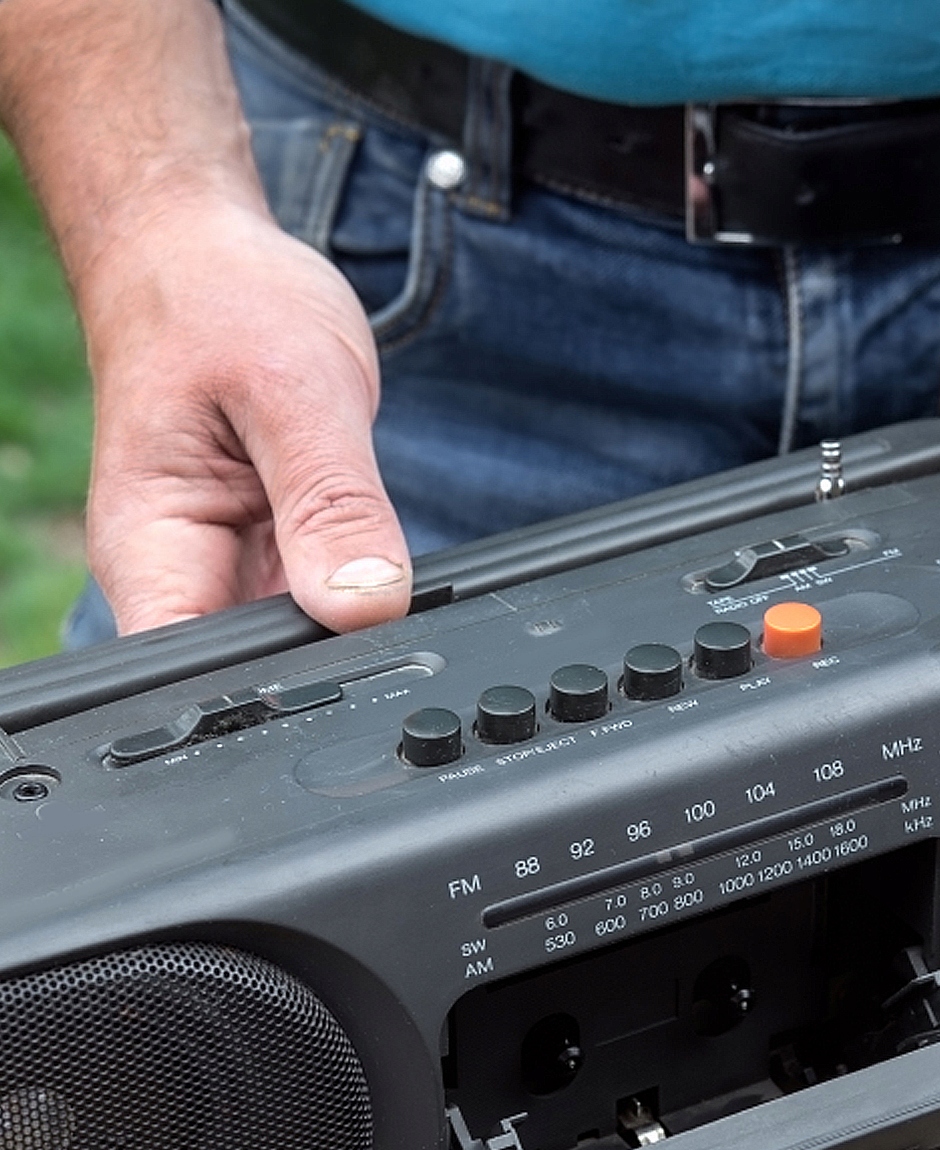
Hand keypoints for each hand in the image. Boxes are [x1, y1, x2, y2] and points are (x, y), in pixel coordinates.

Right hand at [80, 197, 411, 634]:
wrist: (211, 263)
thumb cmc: (221, 304)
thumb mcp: (297, 394)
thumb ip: (334, 504)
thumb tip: (369, 604)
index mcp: (153, 551)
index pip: (196, 676)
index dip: (274, 693)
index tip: (346, 664)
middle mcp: (183, 578)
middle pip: (260, 672)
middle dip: (330, 656)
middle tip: (382, 601)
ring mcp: (233, 574)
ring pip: (304, 641)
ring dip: (352, 620)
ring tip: (371, 557)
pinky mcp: (277, 562)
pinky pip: (326, 602)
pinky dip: (361, 587)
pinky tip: (375, 552)